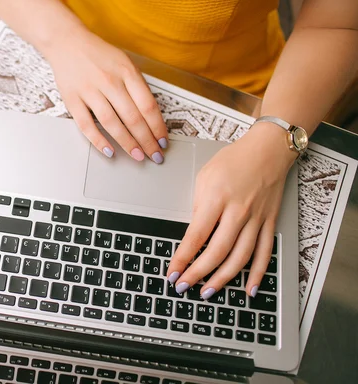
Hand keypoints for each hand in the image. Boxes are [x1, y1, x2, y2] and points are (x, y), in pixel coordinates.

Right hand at [45, 30, 167, 162]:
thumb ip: (137, 86)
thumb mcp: (124, 62)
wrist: (66, 42)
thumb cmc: (98, 54)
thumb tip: (152, 116)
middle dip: (147, 141)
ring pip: (112, 123)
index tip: (163, 140)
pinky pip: (86, 125)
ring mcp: (89, 91)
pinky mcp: (72, 99)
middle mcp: (109, 81)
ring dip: (127, 144)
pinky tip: (109, 151)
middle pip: (133, 117)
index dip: (158, 127)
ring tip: (138, 156)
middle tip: (154, 155)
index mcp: (126, 71)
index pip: (148, 105)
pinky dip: (98, 141)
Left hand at [166, 123, 296, 298]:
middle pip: (217, 252)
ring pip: (240, 258)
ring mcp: (256, 219)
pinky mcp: (270, 223)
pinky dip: (257, 274)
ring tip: (207, 292)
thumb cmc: (232, 161)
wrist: (267, 150)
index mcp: (217, 199)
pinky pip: (265, 253)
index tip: (172, 273)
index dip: (182, 258)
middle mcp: (238, 211)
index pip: (196, 236)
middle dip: (197, 274)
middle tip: (184, 287)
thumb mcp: (204, 178)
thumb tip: (193, 236)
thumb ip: (198, 208)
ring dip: (223, 279)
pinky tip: (249, 289)